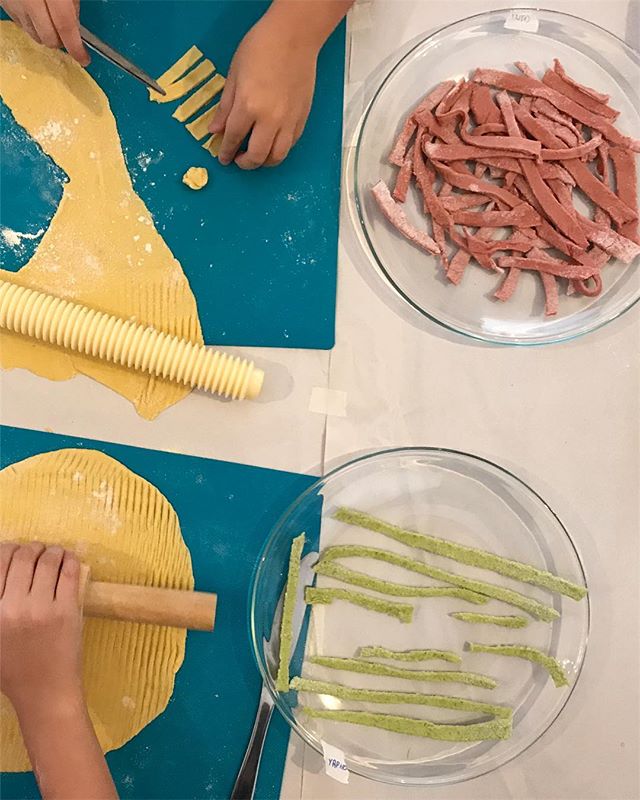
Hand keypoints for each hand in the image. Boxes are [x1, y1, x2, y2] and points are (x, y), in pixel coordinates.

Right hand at [0, 0, 88, 64]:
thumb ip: (72, 2)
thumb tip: (75, 23)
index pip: (65, 27)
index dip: (76, 48)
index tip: (84, 59)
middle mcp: (29, 0)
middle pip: (48, 38)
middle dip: (61, 42)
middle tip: (69, 36)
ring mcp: (14, 2)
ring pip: (33, 35)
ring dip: (46, 35)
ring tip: (52, 22)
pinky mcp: (4, 3)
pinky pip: (21, 24)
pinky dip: (32, 25)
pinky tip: (37, 14)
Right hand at [0, 542, 83, 716]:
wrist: (45, 692)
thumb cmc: (13, 669)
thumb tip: (3, 575)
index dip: (7, 550)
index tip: (13, 550)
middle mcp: (13, 607)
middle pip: (22, 557)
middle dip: (30, 548)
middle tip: (36, 551)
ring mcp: (42, 608)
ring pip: (47, 560)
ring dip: (52, 551)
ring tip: (54, 554)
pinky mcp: (67, 610)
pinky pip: (69, 572)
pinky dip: (70, 560)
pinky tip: (69, 560)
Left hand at [210, 9, 317, 168]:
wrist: (294, 37)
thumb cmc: (260, 48)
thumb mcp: (234, 75)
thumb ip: (225, 107)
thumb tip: (214, 130)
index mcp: (248, 106)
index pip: (233, 138)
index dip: (226, 151)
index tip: (222, 158)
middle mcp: (270, 119)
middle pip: (257, 156)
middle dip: (245, 163)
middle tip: (239, 160)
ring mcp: (289, 121)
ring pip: (277, 156)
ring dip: (264, 162)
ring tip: (256, 156)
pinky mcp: (302, 118)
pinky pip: (291, 144)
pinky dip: (279, 149)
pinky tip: (272, 144)